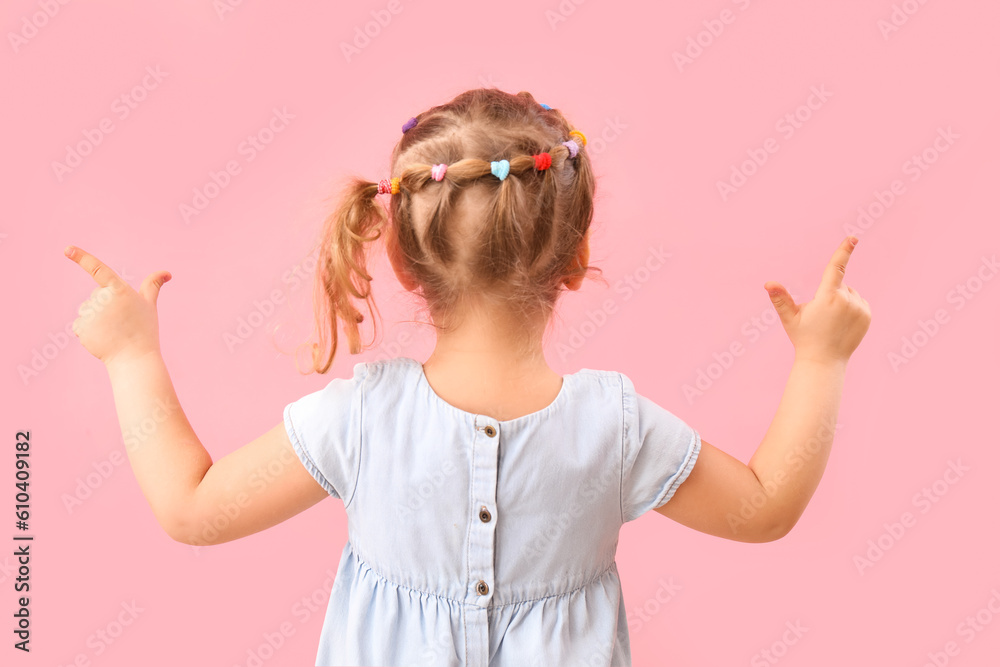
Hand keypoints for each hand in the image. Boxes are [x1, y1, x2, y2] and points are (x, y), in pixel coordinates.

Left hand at [65, 245, 171, 367]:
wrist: (134, 358)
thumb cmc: (145, 330)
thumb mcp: (149, 305)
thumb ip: (153, 286)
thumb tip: (167, 273)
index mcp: (119, 289)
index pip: (98, 269)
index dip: (82, 258)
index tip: (68, 249)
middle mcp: (102, 299)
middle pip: (96, 296)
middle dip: (105, 305)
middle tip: (121, 321)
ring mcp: (90, 314)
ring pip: (87, 310)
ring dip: (96, 319)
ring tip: (113, 331)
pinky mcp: (80, 328)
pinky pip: (80, 324)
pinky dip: (89, 331)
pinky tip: (103, 338)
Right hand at [764, 236, 871, 364]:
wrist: (824, 361)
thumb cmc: (804, 338)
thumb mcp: (789, 318)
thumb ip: (780, 298)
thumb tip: (768, 283)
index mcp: (828, 297)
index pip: (836, 268)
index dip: (844, 251)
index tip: (853, 238)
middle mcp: (847, 301)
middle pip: (839, 284)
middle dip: (830, 293)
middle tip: (820, 315)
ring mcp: (860, 309)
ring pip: (850, 293)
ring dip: (841, 300)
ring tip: (831, 321)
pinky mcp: (867, 315)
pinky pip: (859, 302)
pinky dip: (851, 307)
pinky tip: (842, 322)